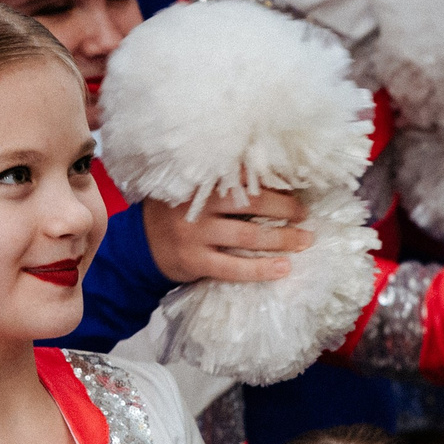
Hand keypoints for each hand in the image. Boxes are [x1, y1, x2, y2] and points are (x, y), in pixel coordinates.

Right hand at [144, 187, 314, 283]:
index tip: (295, 185)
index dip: (272, 180)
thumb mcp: (189, 188)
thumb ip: (219, 181)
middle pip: (252, 202)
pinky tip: (283, 268)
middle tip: (304, 213)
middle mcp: (197, 204)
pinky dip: (261, 268)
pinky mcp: (195, 261)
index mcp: (199, 180)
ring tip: (304, 240)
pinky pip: (234, 268)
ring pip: (248, 236)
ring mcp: (195, 234)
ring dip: (282, 239)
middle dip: (285, 208)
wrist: (139, 246)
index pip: (242, 175)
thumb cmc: (175, 212)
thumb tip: (274, 180)